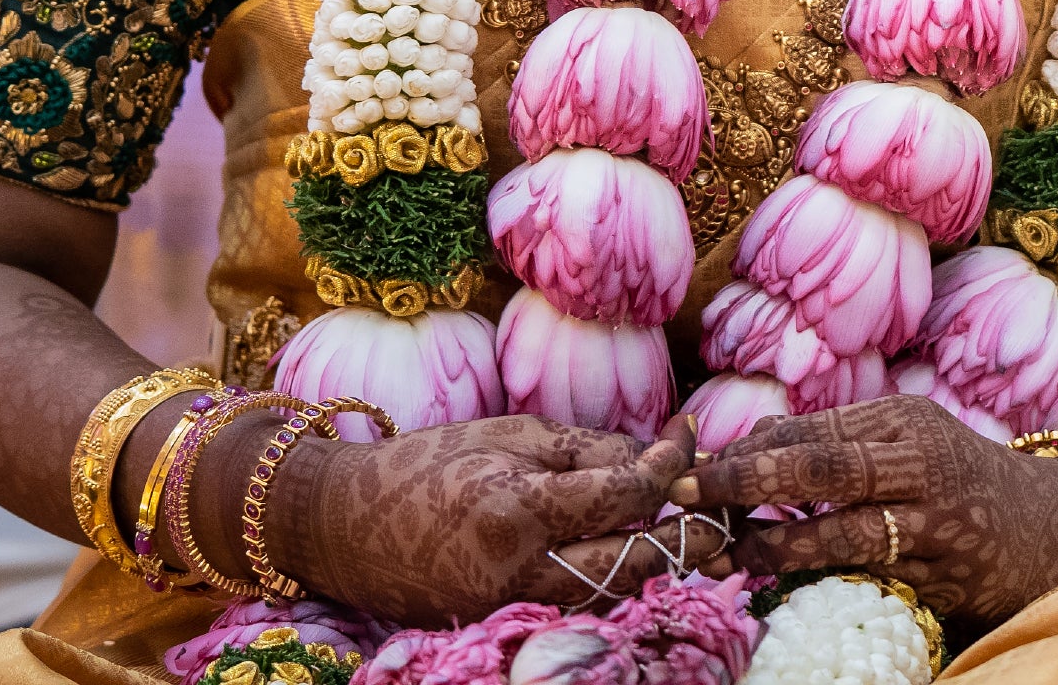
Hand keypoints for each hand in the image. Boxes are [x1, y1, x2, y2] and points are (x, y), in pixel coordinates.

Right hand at [270, 414, 688, 627]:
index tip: (689, 433)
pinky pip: (582, 606)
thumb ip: (589, 447)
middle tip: (714, 500)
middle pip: (639, 562)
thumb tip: (662, 453)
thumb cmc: (427, 465)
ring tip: (683, 522)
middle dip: (688, 531)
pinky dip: (614, 580)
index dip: (671, 462)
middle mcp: (521, 571)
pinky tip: (628, 548)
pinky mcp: (505, 625)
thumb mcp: (509, 433)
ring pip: (619, 592)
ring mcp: (513, 608)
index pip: (627, 494)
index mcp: (519, 509)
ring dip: (657, 560)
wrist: (343, 526)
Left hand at [657, 394, 1057, 622]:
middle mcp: (919, 460)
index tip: (685, 466)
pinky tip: (782, 583)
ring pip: (841, 529)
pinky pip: (869, 576)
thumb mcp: (903, 446)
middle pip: (821, 464)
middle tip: (686, 492)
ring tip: (730, 554)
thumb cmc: (955, 483)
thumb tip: (749, 444)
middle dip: (746, 479)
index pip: (807, 430)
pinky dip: (820, 580)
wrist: (1048, 530)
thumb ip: (835, 443)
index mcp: (901, 420)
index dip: (743, 450)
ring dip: (776, 545)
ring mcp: (934, 518)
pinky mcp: (943, 571)